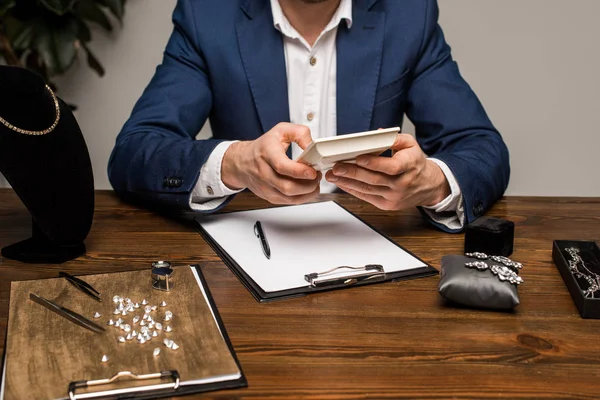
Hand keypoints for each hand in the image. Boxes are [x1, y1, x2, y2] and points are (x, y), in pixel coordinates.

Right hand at [222, 123, 320, 203]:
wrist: (242, 162)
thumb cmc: (263, 147)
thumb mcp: (281, 130)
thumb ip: (300, 133)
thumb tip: (312, 145)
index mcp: (267, 154)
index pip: (282, 166)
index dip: (299, 171)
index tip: (313, 171)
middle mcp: (264, 173)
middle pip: (287, 187)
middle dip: (308, 185)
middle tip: (317, 176)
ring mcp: (266, 187)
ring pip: (290, 198)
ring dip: (308, 193)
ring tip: (314, 182)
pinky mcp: (270, 197)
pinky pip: (289, 202)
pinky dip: (302, 197)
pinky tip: (307, 189)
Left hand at [325, 133, 449, 209]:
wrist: (427, 186)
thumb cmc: (415, 163)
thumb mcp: (411, 145)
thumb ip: (394, 138)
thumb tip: (377, 133)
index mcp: (409, 166)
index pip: (390, 167)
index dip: (373, 163)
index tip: (358, 158)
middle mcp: (402, 183)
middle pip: (374, 179)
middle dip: (352, 173)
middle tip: (336, 167)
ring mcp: (394, 196)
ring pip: (368, 189)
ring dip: (347, 182)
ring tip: (333, 175)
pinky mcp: (387, 205)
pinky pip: (367, 197)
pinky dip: (352, 190)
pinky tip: (342, 183)